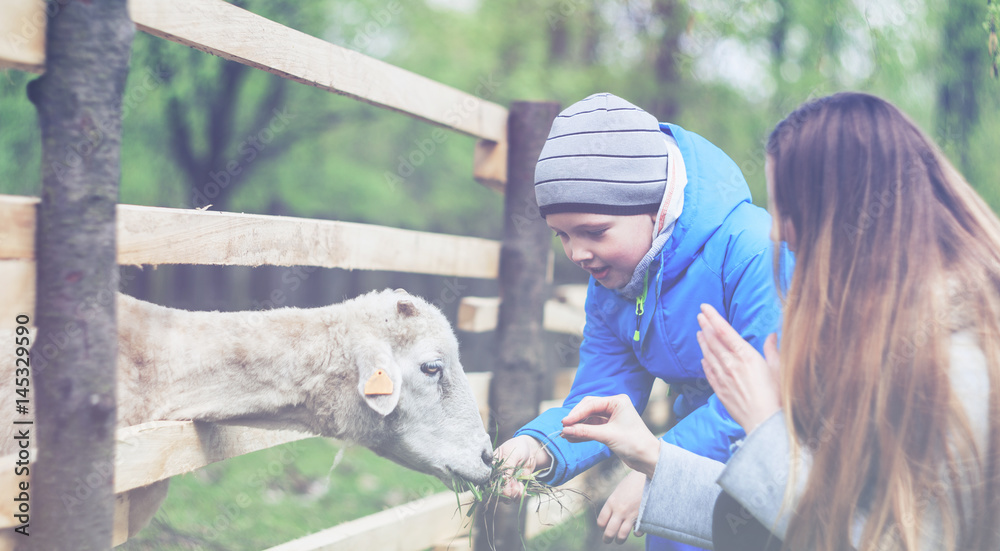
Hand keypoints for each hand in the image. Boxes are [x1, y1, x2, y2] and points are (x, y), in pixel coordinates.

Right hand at [493, 435, 550, 498]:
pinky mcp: (514, 488)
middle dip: (506, 492)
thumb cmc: (518, 447)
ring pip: (504, 498)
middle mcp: (496, 478)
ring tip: (520, 485)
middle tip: (515, 483)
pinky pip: (515, 498)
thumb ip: (507, 465)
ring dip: (514, 495)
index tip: (506, 482)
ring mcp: (505, 484)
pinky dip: (519, 496)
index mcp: (491, 468)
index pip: (487, 482)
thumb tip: (503, 478)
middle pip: (495, 493)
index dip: (495, 486)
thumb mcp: (512, 453)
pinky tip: (522, 487)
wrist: (531, 450)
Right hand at [560, 395, 660, 477]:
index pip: (591, 404)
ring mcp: (611, 417)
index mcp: (618, 401)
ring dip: (578, 427)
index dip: (576, 413)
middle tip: (563, 428)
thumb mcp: (607, 436)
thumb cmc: (634, 443)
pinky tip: (572, 438)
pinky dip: (583, 433)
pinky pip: (592, 428)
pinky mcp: (609, 428)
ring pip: (589, 419)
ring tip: (565, 435)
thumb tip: (565, 430)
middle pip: (588, 409)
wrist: (648, 458)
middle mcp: (614, 406)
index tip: (565, 423)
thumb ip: (585, 432)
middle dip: (576, 419)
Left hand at [597, 470, 646, 543]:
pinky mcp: (643, 517)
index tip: (603, 527)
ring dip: (619, 540)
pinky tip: (636, 530)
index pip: (601, 522)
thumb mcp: (619, 490)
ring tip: (619, 539)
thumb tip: (612, 515)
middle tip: (607, 539)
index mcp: (612, 502)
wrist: (649, 474)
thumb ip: (614, 503)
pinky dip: (636, 533)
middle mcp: (620, 510)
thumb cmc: (633, 481)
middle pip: (609, 532)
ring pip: (621, 536)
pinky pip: (637, 532)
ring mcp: (631, 515)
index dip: (601, 527)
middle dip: (607, 538)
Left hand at [696, 303, 780, 432]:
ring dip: (703, 341)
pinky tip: (703, 357)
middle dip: (706, 326)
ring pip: (708, 354)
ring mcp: (723, 378)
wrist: (765, 423)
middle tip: (700, 316)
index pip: (725, 331)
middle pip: (713, 340)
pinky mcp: (719, 391)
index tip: (705, 308)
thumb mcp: (779, 369)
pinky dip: (705, 362)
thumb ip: (772, 350)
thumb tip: (772, 336)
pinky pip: (708, 372)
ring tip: (699, 332)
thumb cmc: (778, 396)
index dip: (713, 317)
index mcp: (746, 355)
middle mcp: (731, 364)